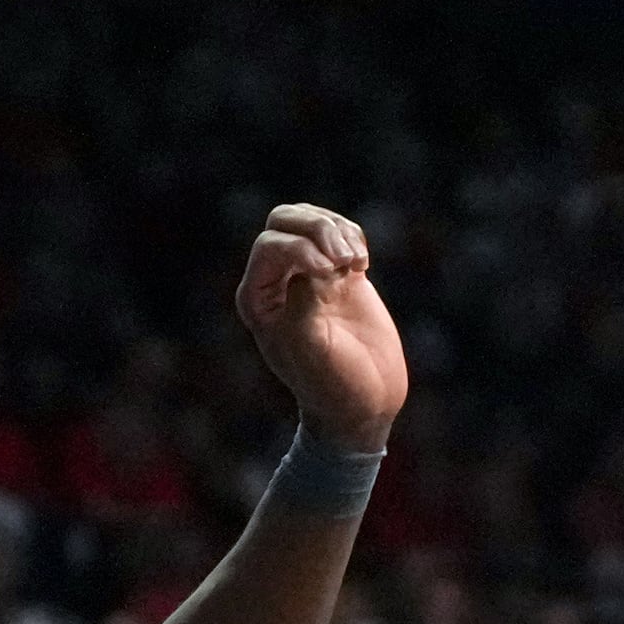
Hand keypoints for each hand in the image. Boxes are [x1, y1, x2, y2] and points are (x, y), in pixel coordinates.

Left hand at [237, 205, 407, 452]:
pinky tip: (362, 265)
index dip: (301, 249)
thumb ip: (303, 303)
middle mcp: (277, 282)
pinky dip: (353, 237)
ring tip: (357, 262)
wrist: (366, 403)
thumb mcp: (312, 349)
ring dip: (337, 229)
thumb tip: (312, 266)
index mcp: (258, 299)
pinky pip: (340, 232)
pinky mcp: (340, 275)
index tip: (331, 275)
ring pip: (311, 219)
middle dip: (318, 228)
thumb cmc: (333, 384)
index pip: (270, 245)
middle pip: (284, 220)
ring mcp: (309, 275)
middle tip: (345, 258)